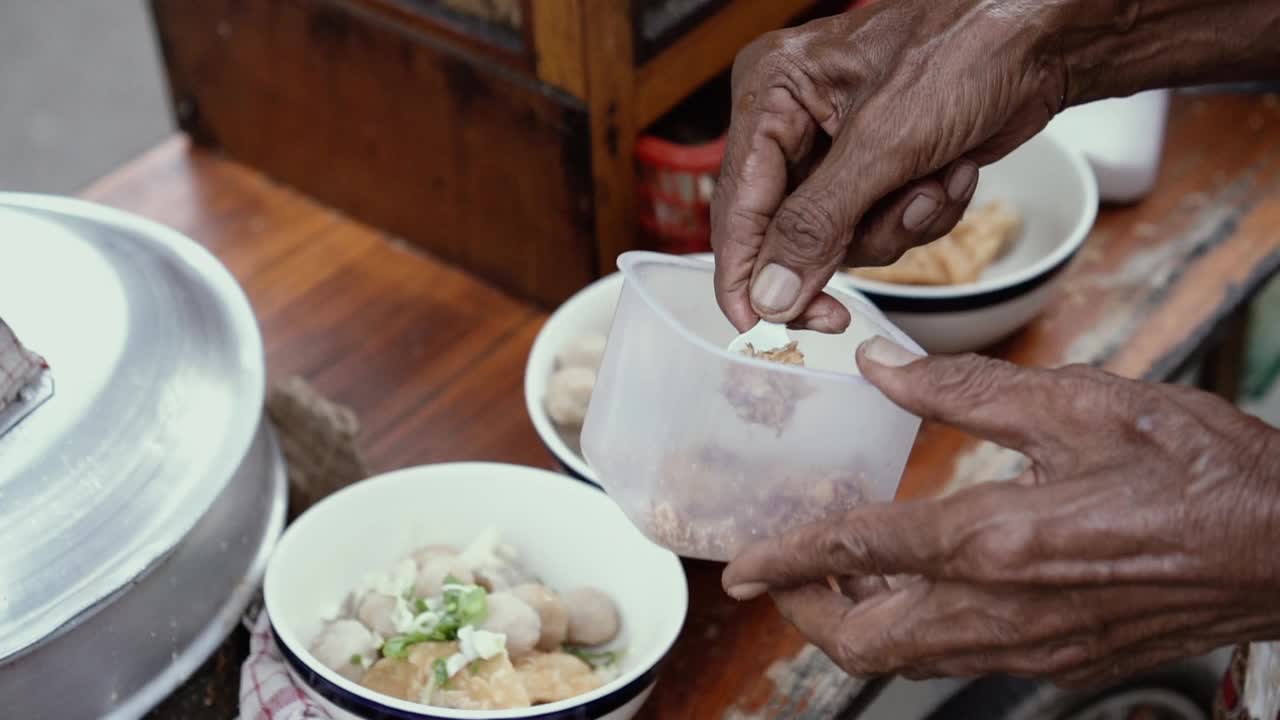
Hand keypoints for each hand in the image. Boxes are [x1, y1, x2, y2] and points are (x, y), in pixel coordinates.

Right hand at [711, 0, 1066, 331]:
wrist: (1050, 38)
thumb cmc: (969, 50)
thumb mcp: (883, 145)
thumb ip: (817, 226)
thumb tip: (770, 294)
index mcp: (772, 92)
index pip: (736, 204)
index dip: (742, 273)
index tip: (754, 326)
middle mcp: (795, 121)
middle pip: (786, 232)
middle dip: (844, 245)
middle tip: (845, 306)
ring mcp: (839, 150)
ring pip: (840, 240)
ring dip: (896, 225)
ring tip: (933, 181)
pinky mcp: (882, 170)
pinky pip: (881, 228)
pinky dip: (922, 214)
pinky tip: (951, 173)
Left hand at [722, 337, 1279, 685]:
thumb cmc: (1201, 469)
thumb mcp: (1082, 404)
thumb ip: (967, 390)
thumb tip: (882, 366)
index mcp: (999, 542)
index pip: (857, 554)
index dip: (787, 559)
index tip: (741, 566)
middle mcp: (1005, 613)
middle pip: (867, 643)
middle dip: (809, 612)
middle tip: (788, 568)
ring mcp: (1037, 649)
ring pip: (910, 659)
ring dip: (861, 620)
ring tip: (846, 567)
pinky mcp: (1066, 660)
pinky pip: (961, 658)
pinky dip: (917, 629)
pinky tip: (924, 581)